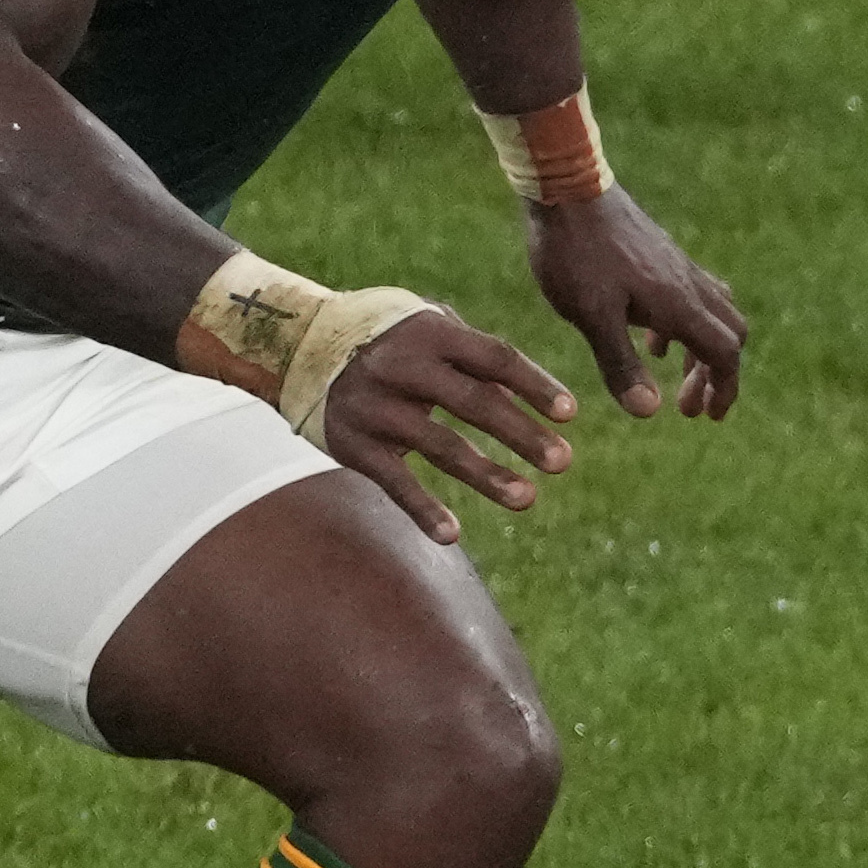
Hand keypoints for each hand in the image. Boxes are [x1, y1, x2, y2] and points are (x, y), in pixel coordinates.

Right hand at [318, 311, 577, 545]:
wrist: (297, 346)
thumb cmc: (388, 340)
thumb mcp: (429, 331)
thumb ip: (477, 358)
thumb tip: (531, 398)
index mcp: (431, 333)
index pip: (493, 358)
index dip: (534, 385)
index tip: (571, 414)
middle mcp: (402, 366)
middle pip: (473, 402)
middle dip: (521, 434)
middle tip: (563, 462)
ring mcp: (376, 407)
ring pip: (439, 445)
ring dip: (486, 475)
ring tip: (527, 499)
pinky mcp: (353, 443)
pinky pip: (393, 481)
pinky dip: (421, 510)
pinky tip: (451, 536)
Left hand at [525, 188, 747, 419]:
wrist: (565, 185)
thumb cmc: (575, 252)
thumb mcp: (591, 316)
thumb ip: (621, 364)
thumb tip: (649, 411)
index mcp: (680, 305)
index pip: (725, 353)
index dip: (724, 389)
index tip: (710, 416)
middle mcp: (690, 285)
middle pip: (731, 334)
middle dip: (717, 374)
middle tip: (688, 405)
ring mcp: (678, 265)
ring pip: (714, 313)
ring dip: (700, 350)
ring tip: (672, 373)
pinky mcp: (661, 253)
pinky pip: (693, 293)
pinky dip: (683, 324)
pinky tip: (650, 334)